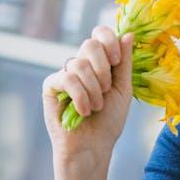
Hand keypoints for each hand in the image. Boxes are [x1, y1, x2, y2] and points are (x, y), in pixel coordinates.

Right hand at [41, 26, 134, 163]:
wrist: (94, 145)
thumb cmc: (110, 119)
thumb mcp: (123, 89)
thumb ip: (124, 63)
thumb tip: (128, 34)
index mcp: (100, 62)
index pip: (100, 34)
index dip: (109, 40)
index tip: (116, 61)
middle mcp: (81, 64)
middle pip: (90, 44)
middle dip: (103, 68)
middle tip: (107, 89)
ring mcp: (65, 74)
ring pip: (79, 63)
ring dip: (94, 88)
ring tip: (98, 106)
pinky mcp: (51, 86)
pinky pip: (66, 78)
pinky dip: (80, 95)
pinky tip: (84, 111)